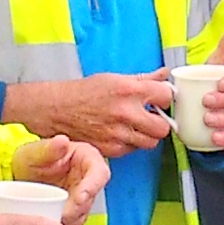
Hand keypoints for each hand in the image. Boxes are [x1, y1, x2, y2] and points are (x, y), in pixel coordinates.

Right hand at [0, 72, 173, 157]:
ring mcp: (119, 134)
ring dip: (147, 135)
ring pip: (150, 142)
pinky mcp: (111, 149)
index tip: (159, 99)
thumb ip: (143, 79)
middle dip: (160, 122)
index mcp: (129, 91)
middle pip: (163, 127)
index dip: (165, 97)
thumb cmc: (83, 92)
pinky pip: (133, 150)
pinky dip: (130, 144)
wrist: (56, 110)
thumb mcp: (114, 78)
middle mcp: (126, 113)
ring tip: (135, 126)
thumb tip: (164, 74)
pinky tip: (121, 133)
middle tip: (151, 117)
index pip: (166, 96)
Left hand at [10, 136, 109, 224]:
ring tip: (51, 219)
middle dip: (77, 209)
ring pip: (84, 212)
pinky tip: (50, 224)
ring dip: (70, 219)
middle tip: (61, 215)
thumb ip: (49, 148)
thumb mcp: (35, 151)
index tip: (80, 198)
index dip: (92, 186)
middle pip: (92, 197)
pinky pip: (74, 221)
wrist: (20, 175)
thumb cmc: (31, 158)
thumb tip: (62, 141)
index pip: (100, 173)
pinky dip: (64, 224)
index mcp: (87, 158)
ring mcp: (83, 195)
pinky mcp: (75, 210)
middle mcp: (89, 178)